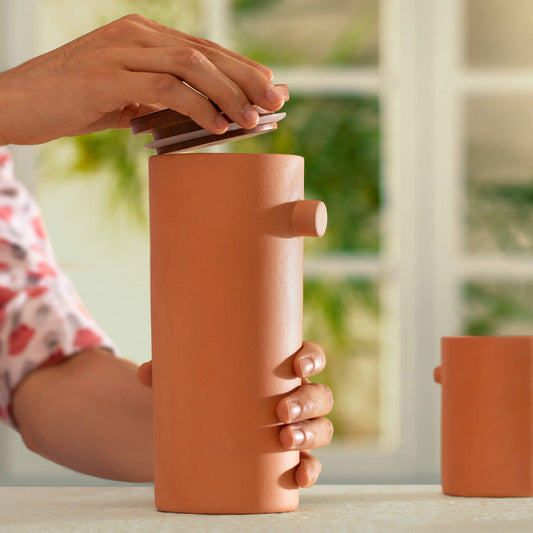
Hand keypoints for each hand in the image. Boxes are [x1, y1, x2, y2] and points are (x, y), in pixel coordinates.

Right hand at [0, 14, 286, 144]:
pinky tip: (217, 125)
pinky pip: (164, 88)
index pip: (204, 49)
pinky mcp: (106, 76)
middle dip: (246, 77)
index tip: (271, 89)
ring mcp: (120, 51)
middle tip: (277, 100)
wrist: (16, 103)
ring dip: (227, 93)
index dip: (241, 68)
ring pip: (190, 65)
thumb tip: (201, 117)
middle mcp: (136, 35)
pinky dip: (196, 106)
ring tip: (253, 119)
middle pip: (205, 52)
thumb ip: (159, 100)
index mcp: (143, 37)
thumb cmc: (72, 102)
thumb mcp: (125, 99)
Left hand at [138, 341, 333, 488]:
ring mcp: (294, 427)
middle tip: (279, 411)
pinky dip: (311, 469)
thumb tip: (146, 373)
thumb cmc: (205, 393)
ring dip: (311, 432)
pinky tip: (299, 476)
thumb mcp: (190, 380)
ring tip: (285, 440)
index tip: (297, 367)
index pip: (308, 357)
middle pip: (319, 394)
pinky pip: (310, 462)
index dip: (311, 359)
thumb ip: (169, 372)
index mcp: (279, 369)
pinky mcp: (287, 457)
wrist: (201, 429)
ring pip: (322, 427)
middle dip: (306, 401)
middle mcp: (293, 396)